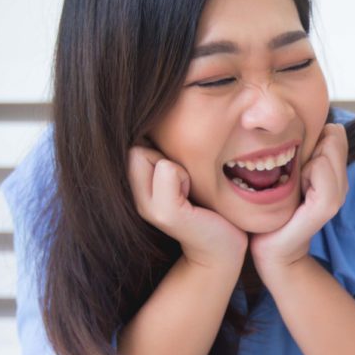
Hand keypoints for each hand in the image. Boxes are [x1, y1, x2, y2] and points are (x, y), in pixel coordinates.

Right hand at [128, 145, 246, 268]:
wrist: (222, 246)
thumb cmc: (207, 205)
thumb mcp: (182, 172)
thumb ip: (162, 149)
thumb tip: (150, 107)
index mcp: (137, 183)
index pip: (131, 137)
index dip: (159, 146)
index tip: (178, 171)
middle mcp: (133, 194)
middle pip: (136, 143)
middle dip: (166, 154)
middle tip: (186, 182)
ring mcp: (146, 205)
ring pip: (147, 153)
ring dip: (177, 167)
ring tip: (189, 190)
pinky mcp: (166, 213)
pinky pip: (167, 169)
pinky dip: (183, 177)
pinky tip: (194, 200)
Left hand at [249, 123, 348, 278]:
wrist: (270, 249)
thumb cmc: (273, 209)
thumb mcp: (289, 173)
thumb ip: (303, 150)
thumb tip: (315, 124)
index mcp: (333, 174)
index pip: (335, 133)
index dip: (312, 140)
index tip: (294, 163)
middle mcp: (341, 183)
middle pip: (335, 138)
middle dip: (310, 148)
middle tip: (292, 175)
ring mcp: (337, 195)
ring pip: (329, 151)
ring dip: (306, 161)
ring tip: (293, 185)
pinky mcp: (327, 206)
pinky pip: (322, 169)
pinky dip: (308, 172)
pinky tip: (296, 191)